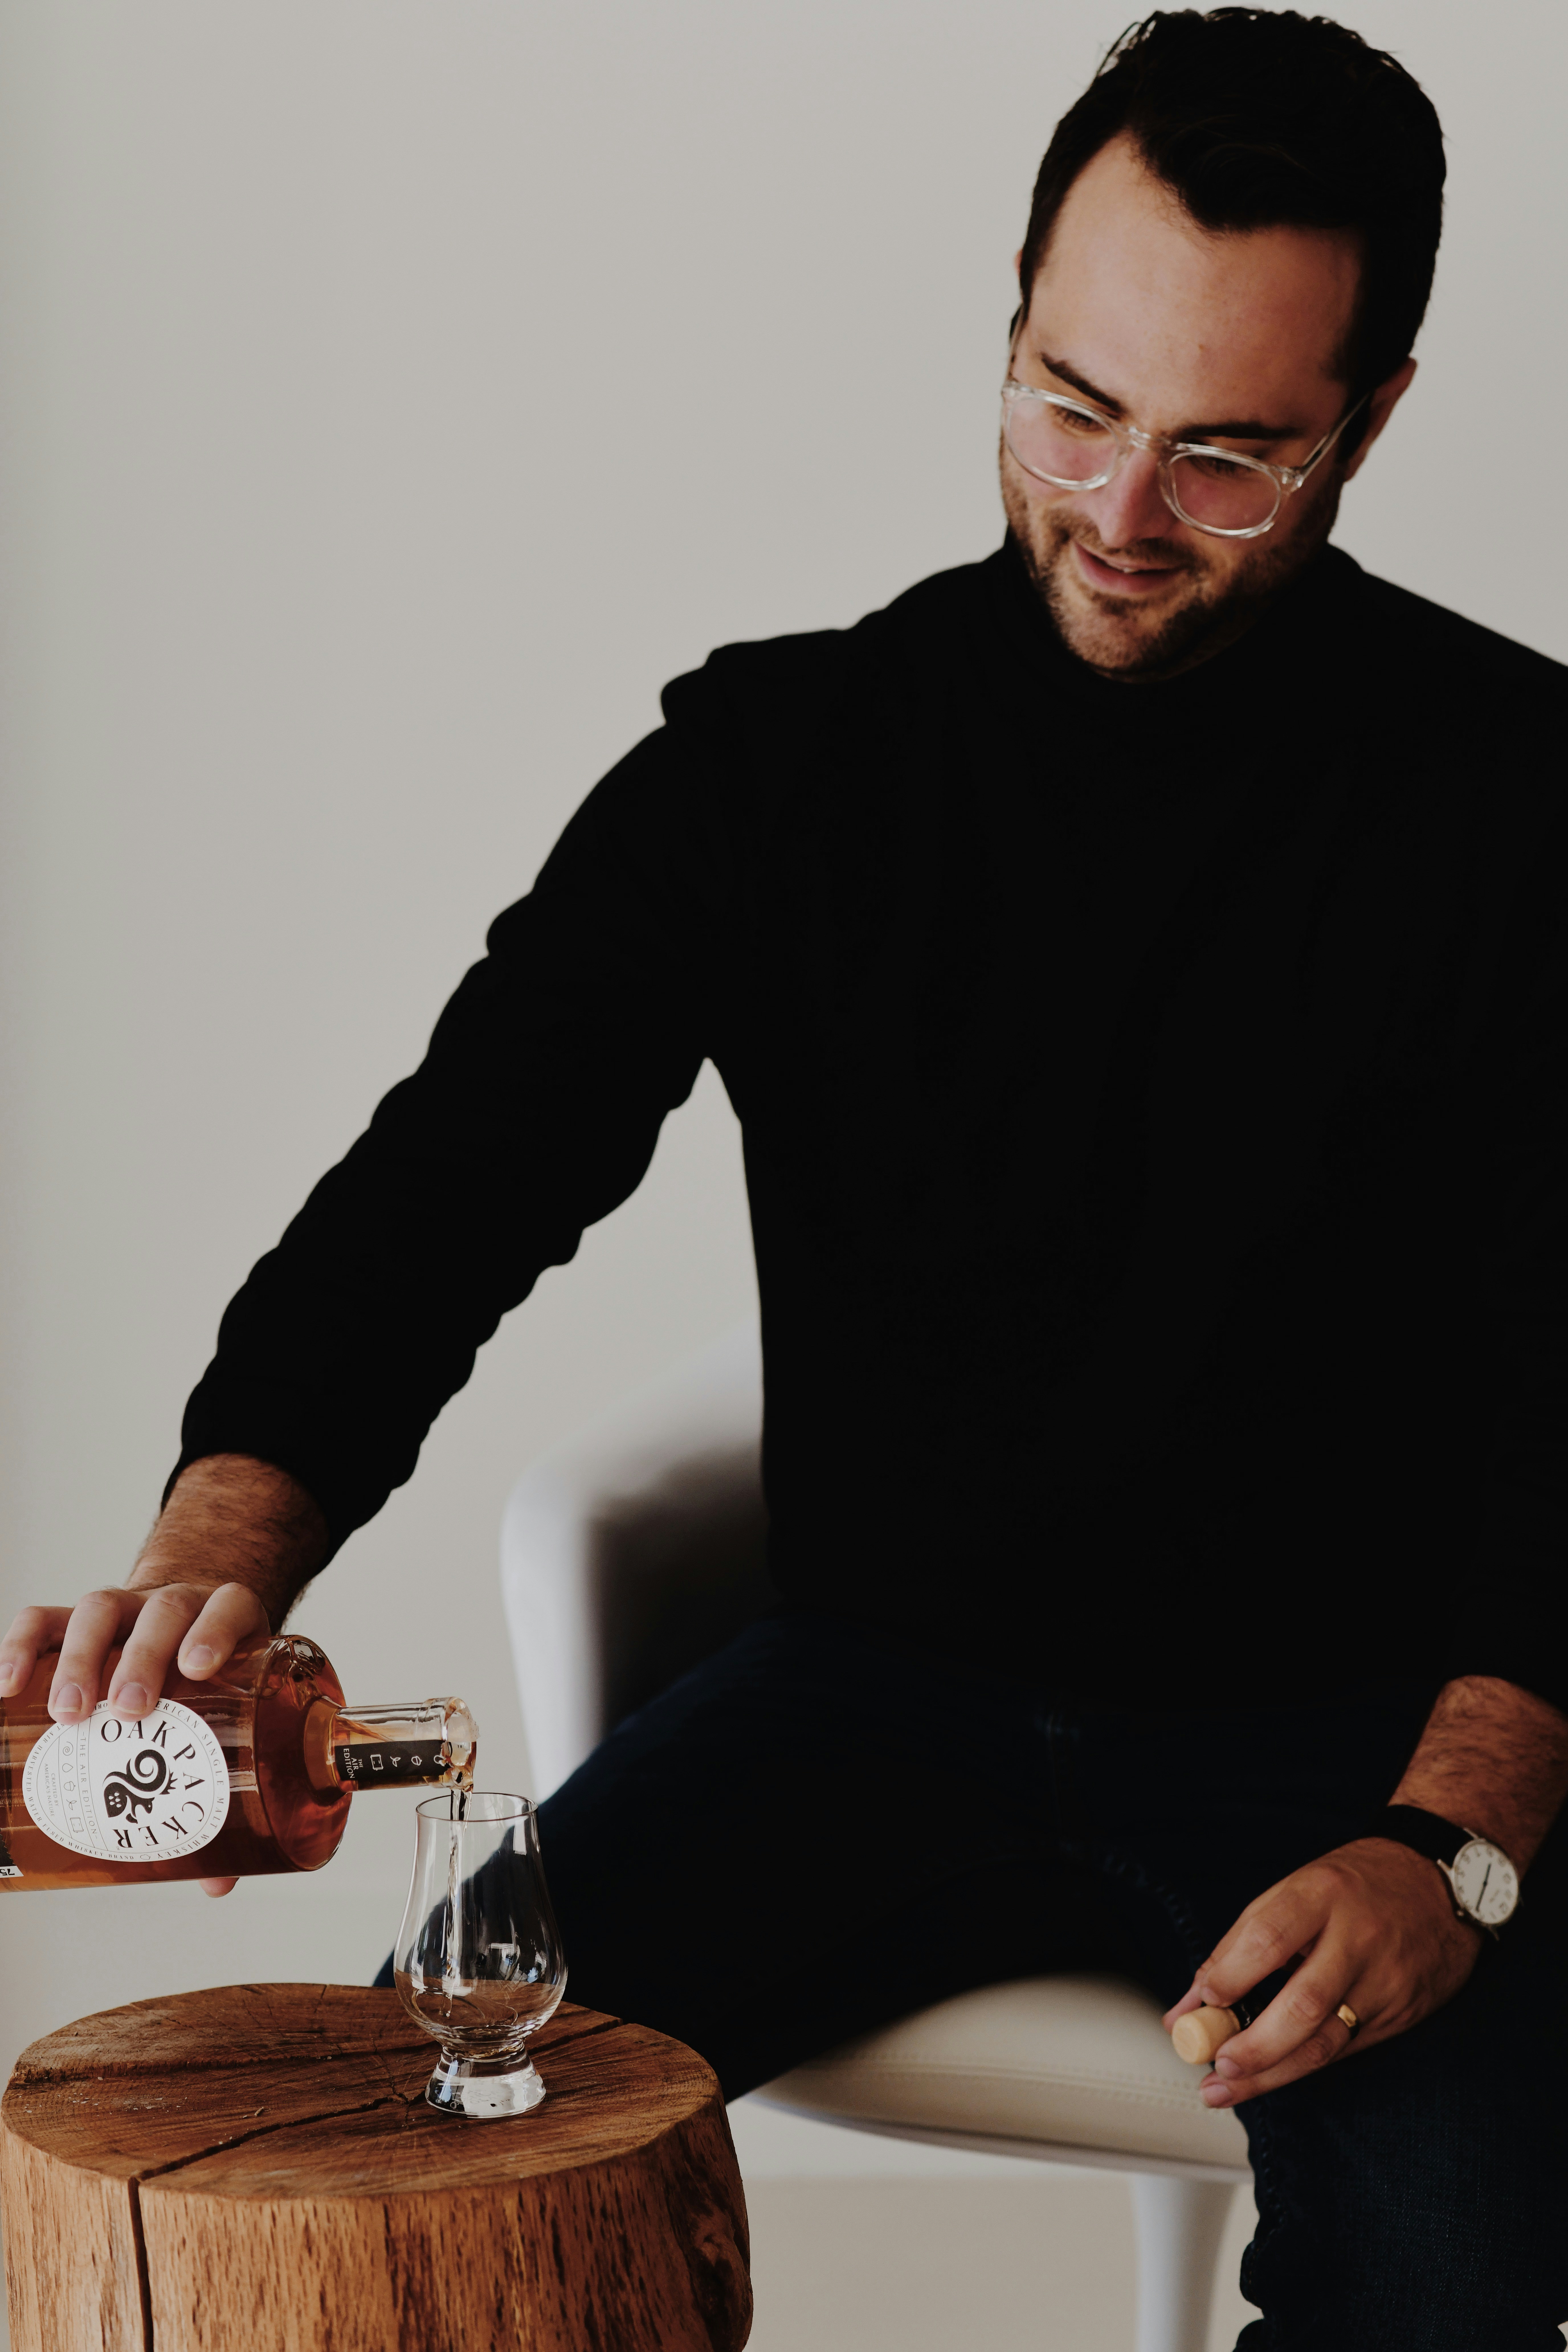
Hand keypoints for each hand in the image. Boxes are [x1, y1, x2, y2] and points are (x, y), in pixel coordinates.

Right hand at [0, 1453, 327, 1896]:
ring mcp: (126, 1607)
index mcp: (228, 1622)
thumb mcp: (231, 1720)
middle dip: (142, 1658)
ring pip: (100, 1609)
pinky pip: (45, 1618)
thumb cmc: (209, 1686)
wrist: (181, 1625)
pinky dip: (24, 1645)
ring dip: (81, 1658)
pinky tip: (6, 1685)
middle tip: (128, 1710)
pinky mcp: (77, 1618)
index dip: (216, 1630)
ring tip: (70, 1712)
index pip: (229, 1607)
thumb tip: (216, 1885)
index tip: (200, 1668)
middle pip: (160, 1611)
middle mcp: (176, 1605)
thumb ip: (226, 1794)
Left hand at [1163, 1837, 1481, 2106]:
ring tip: (1227, 2088)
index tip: (1202, 2002)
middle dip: (1254, 2046)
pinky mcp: (1400, 2013)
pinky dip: (1302, 2066)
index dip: (1232, 1975)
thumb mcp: (1294, 1892)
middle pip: (1302, 2003)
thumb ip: (1238, 1947)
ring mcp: (1384, 1980)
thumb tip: (1188, 2006)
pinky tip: (1272, 2076)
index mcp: (1322, 1895)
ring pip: (1325, 2042)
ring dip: (1271, 2073)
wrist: (1438, 1886)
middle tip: (1215, 2065)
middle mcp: (1357, 1939)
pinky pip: (1345, 2049)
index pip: (1270, 1938)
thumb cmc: (1353, 1888)